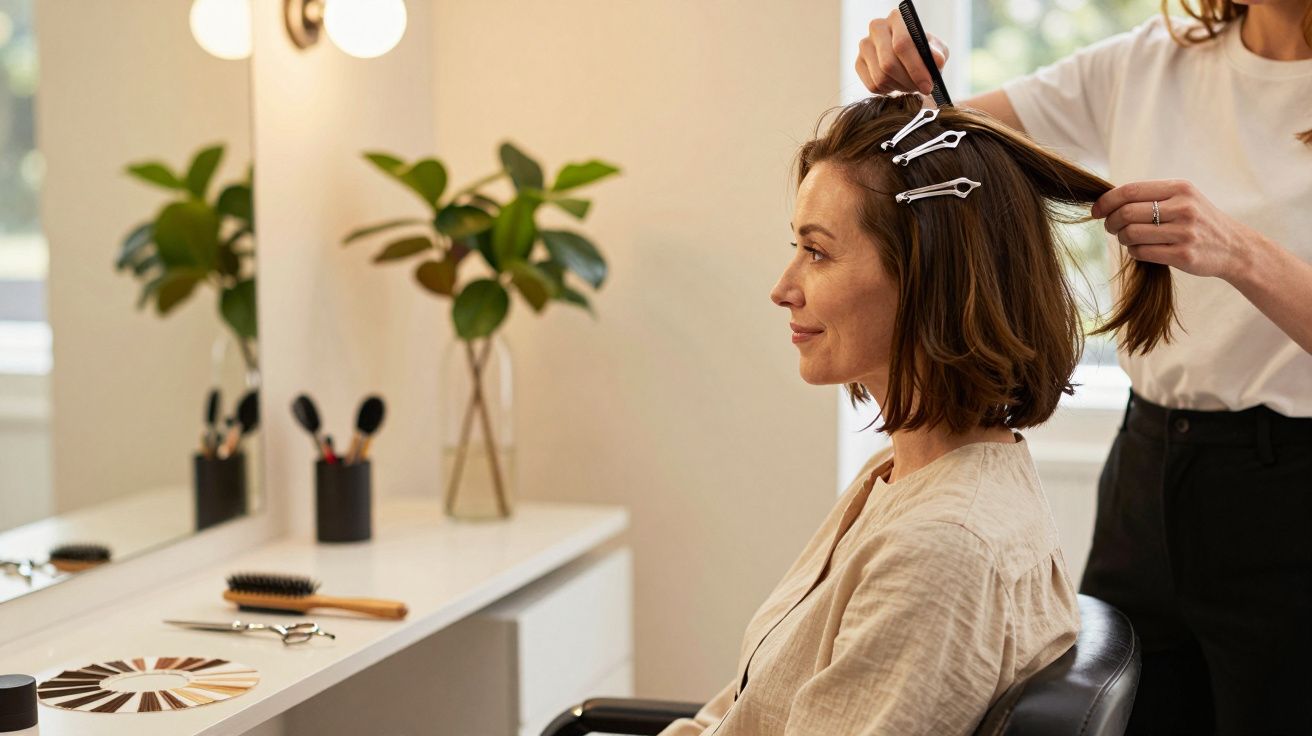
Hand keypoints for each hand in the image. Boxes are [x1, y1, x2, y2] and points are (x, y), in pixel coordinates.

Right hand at [856, 8, 949, 94]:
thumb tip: (936, 60)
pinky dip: (888, 90)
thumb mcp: (937, 49)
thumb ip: (938, 53)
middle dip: (908, 81)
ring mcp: (865, 45)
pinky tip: (897, 84)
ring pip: (880, 77)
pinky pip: (872, 86)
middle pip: (888, 63)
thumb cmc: (924, 51)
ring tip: (911, 85)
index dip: (916, 68)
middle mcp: (877, 28)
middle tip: (922, 89)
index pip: (902, 44)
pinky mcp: (858, 63)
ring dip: (900, 87)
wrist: (908, 56)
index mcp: (897, 18)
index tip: (927, 85)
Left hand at [1092, 178, 1263, 281]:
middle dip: (1111, 222)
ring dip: (1122, 238)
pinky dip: (1134, 252)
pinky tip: (1141, 249)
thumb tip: (1107, 200)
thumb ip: (1151, 196)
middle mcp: (1183, 207)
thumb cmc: (1198, 221)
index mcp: (1180, 188)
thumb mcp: (1183, 198)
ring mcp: (1184, 232)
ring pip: (1130, 234)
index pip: (1129, 191)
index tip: (1096, 211)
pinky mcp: (1184, 255)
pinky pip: (1141, 253)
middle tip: (1111, 227)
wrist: (1235, 247)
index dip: (1106, 201)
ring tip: (1128, 238)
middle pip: (1126, 213)